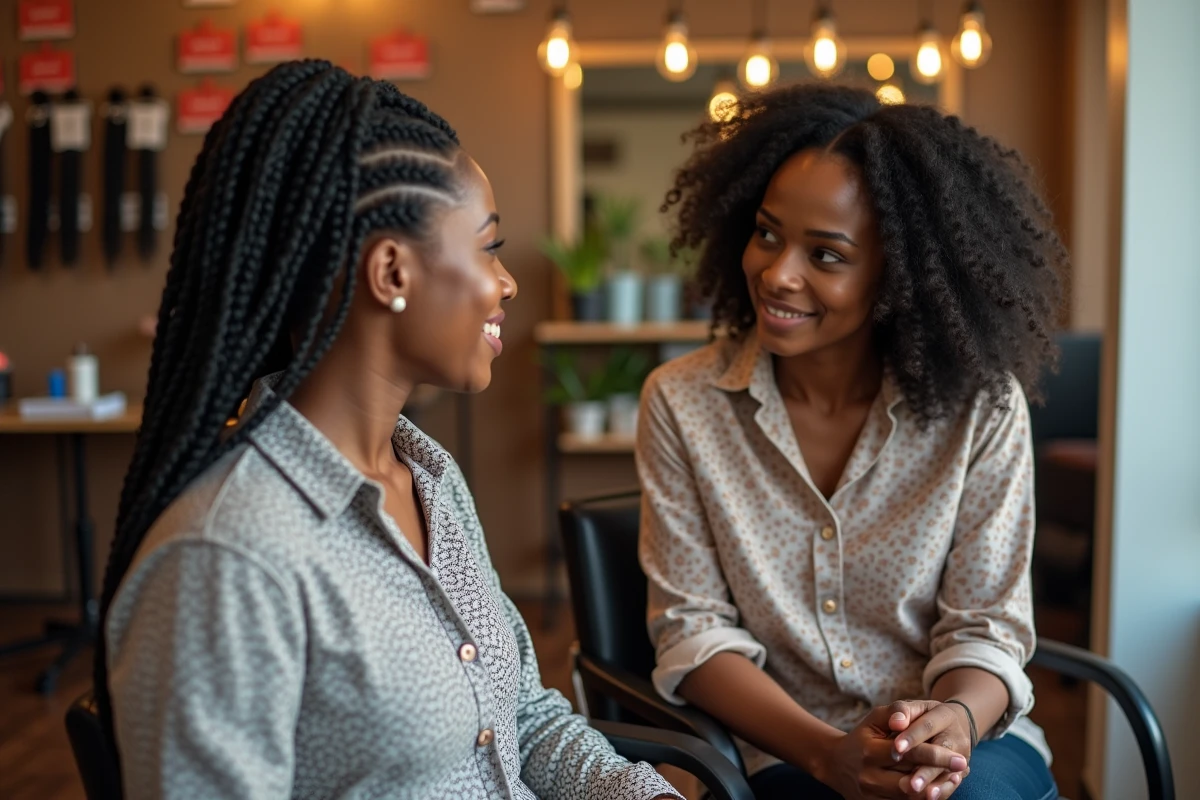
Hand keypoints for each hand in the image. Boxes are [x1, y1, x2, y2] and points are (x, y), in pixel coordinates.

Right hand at [811, 705, 965, 799]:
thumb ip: (894, 712)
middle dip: (939, 776)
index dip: (935, 756)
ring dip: (935, 791)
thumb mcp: (874, 718)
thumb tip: (904, 721)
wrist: (836, 764)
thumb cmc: (862, 736)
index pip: (908, 755)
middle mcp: (869, 776)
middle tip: (963, 770)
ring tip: (955, 780)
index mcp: (869, 751)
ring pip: (909, 798)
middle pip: (911, 780)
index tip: (959, 757)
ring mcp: (871, 794)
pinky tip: (938, 790)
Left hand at [888, 700, 972, 799]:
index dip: (912, 737)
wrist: (954, 724)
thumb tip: (895, 722)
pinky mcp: (962, 770)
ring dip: (935, 783)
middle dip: (925, 767)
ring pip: (949, 770)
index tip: (896, 748)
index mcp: (944, 715)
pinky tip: (930, 797)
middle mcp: (957, 736)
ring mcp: (962, 755)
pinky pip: (952, 782)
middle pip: (942, 751)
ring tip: (920, 792)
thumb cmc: (925, 715)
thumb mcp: (916, 707)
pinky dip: (942, 790)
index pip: (927, 726)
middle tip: (910, 782)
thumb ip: (903, 710)